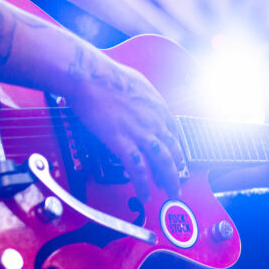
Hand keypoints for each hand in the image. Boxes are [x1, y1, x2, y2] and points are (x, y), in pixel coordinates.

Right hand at [67, 51, 184, 201]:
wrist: (90, 76)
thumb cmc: (106, 75)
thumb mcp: (136, 81)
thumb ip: (142, 97)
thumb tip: (139, 101)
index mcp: (158, 106)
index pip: (174, 133)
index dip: (176, 149)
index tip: (175, 159)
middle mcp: (154, 121)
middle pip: (173, 151)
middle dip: (177, 171)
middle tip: (177, 184)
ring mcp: (140, 132)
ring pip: (162, 163)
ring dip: (168, 181)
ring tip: (169, 194)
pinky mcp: (123, 141)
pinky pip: (138, 169)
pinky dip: (143, 184)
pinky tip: (144, 194)